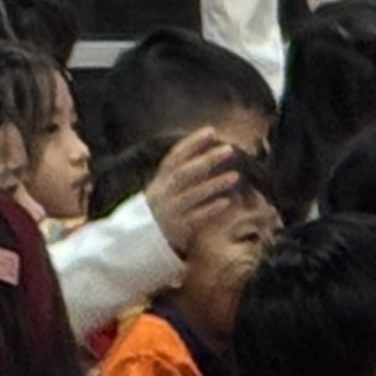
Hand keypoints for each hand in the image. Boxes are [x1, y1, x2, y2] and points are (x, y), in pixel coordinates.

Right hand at [143, 128, 246, 257]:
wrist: (140, 245)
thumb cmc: (161, 213)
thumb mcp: (165, 193)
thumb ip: (182, 176)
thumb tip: (208, 155)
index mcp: (159, 183)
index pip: (174, 158)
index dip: (191, 143)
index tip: (211, 131)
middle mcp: (162, 195)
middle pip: (185, 173)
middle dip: (207, 160)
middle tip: (229, 149)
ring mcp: (169, 212)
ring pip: (192, 195)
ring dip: (214, 184)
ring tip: (235, 176)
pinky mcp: (177, 229)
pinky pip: (195, 217)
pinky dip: (210, 209)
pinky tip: (227, 202)